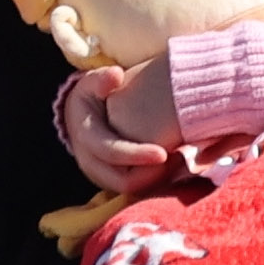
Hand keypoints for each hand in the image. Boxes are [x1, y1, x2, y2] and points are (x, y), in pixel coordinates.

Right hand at [55, 62, 181, 194]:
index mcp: (87, 140)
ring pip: (134, 190)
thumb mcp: (91, 84)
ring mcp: (103, 176)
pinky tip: (176, 165)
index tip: (164, 153)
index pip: (112, 154)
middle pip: (124, 181)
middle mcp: (92, 164)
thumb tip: (116, 75)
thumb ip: (101, 78)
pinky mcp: (115, 181)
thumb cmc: (91, 97)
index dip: (137, 155)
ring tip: (183, 161)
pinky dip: (157, 181)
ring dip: (159, 180)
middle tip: (182, 159)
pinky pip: (138, 189)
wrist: (80, 118)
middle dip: (153, 174)